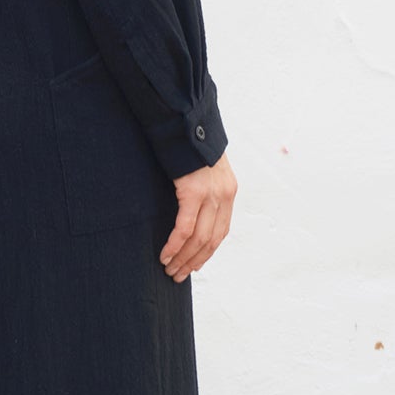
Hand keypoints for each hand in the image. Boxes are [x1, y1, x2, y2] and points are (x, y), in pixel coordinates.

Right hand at [159, 150, 236, 280]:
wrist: (184, 119)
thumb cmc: (187, 143)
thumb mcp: (203, 167)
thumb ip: (202, 187)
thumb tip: (190, 206)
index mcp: (228, 191)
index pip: (221, 231)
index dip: (207, 252)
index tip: (194, 265)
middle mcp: (224, 194)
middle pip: (212, 239)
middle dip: (194, 260)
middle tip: (179, 275)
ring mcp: (211, 193)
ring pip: (199, 238)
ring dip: (183, 257)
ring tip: (169, 269)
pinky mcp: (194, 191)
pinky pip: (185, 227)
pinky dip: (175, 244)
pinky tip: (165, 255)